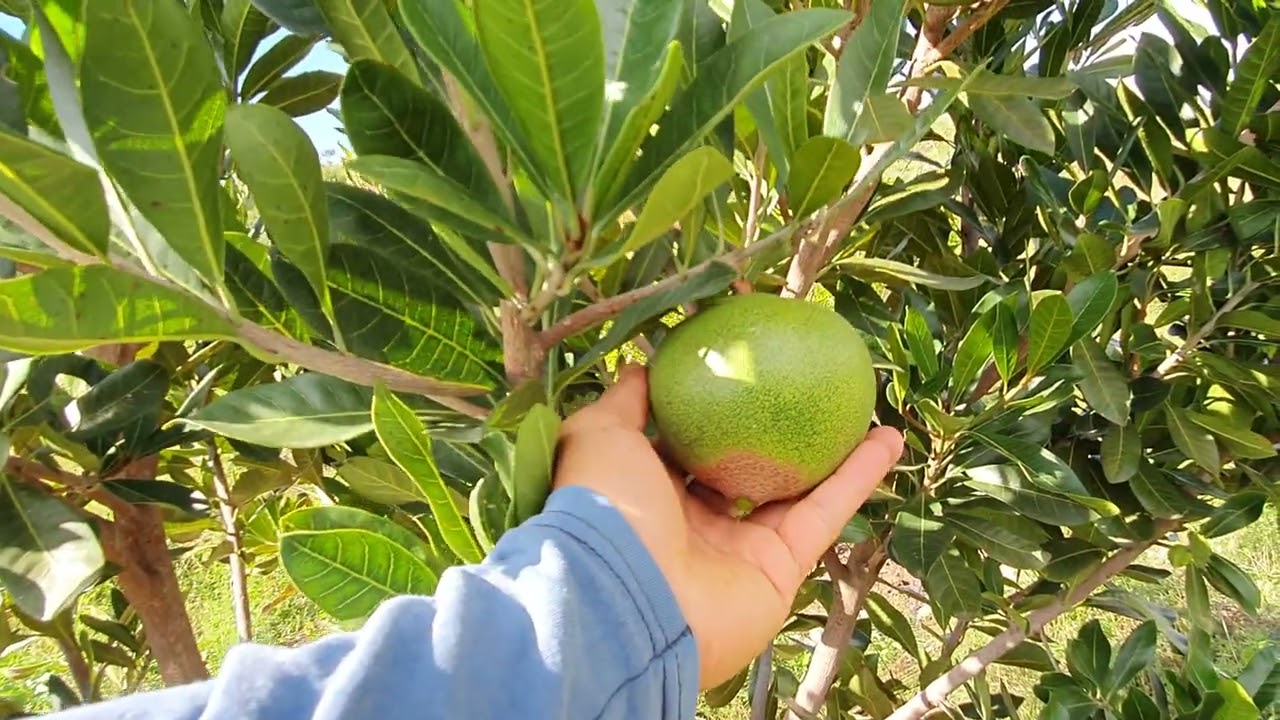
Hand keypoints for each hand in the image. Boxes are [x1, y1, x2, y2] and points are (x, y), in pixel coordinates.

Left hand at [555, 363, 903, 688]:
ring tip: (863, 407)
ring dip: (834, 452)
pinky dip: (859, 478)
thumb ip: (625, 403)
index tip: (742, 376)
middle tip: (807, 392)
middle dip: (773, 437)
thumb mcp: (600, 436)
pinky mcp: (780, 570)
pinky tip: (886, 438)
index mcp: (650, 492)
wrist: (624, 599)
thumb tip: (644, 367)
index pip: (685, 448)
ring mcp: (740, 549)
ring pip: (796, 491)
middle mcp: (695, 523)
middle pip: (745, 471)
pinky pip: (825, 514)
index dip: (712, 415)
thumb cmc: (604, 507)